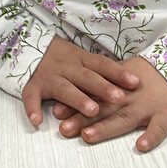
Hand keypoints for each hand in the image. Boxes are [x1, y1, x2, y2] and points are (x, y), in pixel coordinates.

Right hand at [21, 37, 140, 126]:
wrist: (30, 46)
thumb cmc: (64, 59)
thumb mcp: (83, 59)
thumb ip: (102, 71)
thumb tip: (134, 83)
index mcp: (81, 59)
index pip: (102, 65)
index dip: (118, 73)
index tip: (136, 83)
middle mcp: (66, 67)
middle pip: (87, 77)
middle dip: (102, 88)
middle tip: (119, 98)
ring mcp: (49, 76)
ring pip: (64, 88)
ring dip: (77, 100)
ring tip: (92, 111)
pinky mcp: (33, 86)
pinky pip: (31, 97)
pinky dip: (32, 108)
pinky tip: (37, 122)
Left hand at [51, 56, 166, 150]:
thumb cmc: (156, 72)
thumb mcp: (129, 71)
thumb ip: (108, 81)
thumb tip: (82, 88)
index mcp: (121, 86)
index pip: (94, 95)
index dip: (76, 103)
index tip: (56, 112)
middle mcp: (131, 97)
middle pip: (104, 109)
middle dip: (82, 119)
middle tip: (63, 129)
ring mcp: (149, 106)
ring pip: (125, 119)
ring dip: (106, 128)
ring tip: (88, 136)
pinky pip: (160, 128)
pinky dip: (151, 137)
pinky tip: (141, 146)